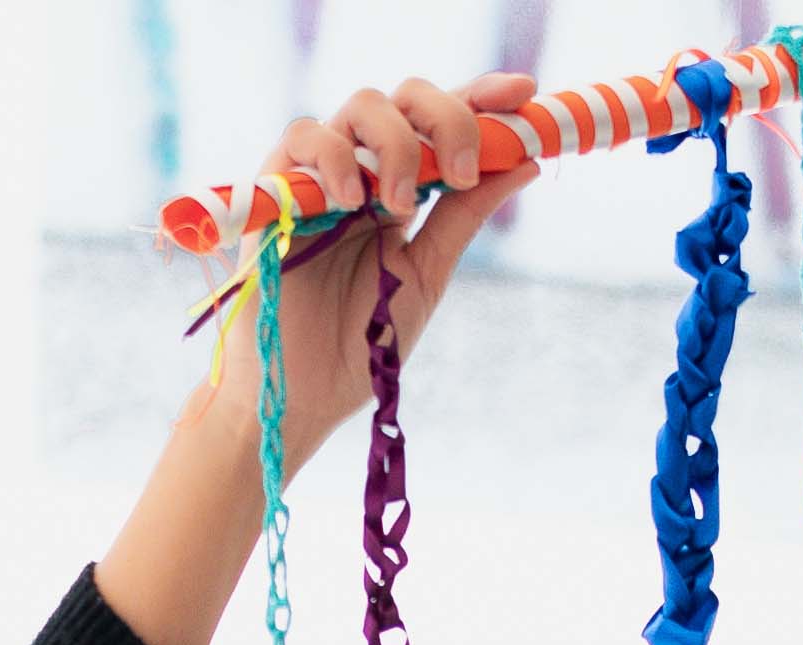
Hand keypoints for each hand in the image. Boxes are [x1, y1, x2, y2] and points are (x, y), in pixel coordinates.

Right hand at [193, 78, 542, 469]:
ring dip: (395, 144)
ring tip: (403, 206)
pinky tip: (353, 202)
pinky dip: (334, 157)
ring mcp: (321, 178)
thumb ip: (465, 215)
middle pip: (406, 98)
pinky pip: (302, 137)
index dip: (482, 95)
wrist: (304, 394)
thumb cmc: (361, 343)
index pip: (441, 121)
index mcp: (403, 186)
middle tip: (462, 171)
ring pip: (360, 105)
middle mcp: (363, 171)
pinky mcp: (274, 192)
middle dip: (446, 118)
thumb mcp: (427, 273)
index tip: (525, 92)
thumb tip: (528, 159)